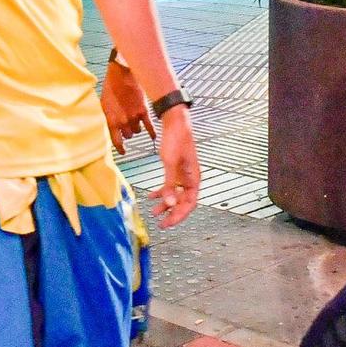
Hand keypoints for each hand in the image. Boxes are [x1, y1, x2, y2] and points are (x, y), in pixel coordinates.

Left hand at [100, 59, 151, 154]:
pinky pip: (149, 127)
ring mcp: (134, 117)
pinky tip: (153, 136)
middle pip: (128, 136)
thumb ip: (107, 118)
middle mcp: (123, 122)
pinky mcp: (143, 111)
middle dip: (127, 132)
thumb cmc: (110, 87)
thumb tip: (107, 127)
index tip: (123, 152)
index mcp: (111, 121)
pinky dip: (151, 132)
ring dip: (136, 128)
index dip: (120, 149)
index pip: (116, 142)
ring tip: (134, 121)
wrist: (121, 74)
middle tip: (126, 125)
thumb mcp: (103, 105)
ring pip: (137, 131)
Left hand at [150, 106, 199, 227]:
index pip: (189, 204)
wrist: (175, 123)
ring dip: (166, 204)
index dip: (179, 215)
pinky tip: (152, 195)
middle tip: (161, 223)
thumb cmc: (176, 140)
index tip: (168, 223)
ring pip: (176, 195)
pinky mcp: (176, 170)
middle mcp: (190, 179)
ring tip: (154, 212)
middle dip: (172, 213)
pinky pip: (171, 186)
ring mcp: (184, 175)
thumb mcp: (170, 163)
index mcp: (194, 179)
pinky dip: (162, 192)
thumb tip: (169, 203)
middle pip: (183, 202)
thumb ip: (170, 184)